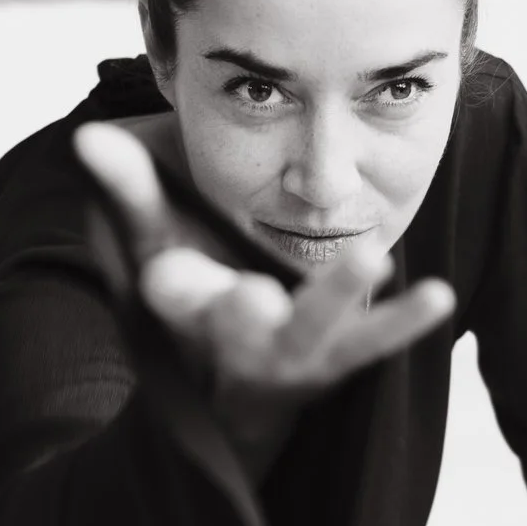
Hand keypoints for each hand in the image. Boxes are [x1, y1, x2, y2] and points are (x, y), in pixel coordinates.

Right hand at [72, 122, 456, 457]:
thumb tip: (88, 136)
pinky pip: (372, 345)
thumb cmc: (199, 299)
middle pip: (239, 325)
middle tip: (251, 297)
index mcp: (189, 307)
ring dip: (336, 299)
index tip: (163, 277)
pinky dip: (402, 324)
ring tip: (371, 262)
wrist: (240, 389)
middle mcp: (238, 336)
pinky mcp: (339, 358)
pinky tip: (438, 297)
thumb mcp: (158, 243)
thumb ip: (129, 190)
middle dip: (243, 313)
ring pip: (311, 332)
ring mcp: (292, 353)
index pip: (173, 294)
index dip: (171, 284)